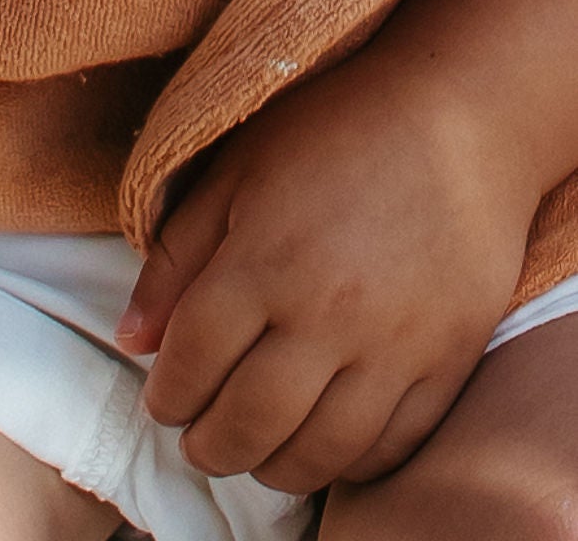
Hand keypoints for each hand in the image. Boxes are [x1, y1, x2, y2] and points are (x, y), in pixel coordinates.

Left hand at [116, 53, 538, 493]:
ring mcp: (394, 348)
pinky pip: (393, 445)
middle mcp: (326, 316)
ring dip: (274, 466)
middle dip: (211, 446)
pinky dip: (350, 464)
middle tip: (198, 442)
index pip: (194, 360)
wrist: (457, 120)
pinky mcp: (448, 363)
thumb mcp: (234, 171)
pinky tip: (324, 446)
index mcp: (263, 262)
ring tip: (254, 451)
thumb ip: (176, 257)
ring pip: (321, 451)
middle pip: (251, 420)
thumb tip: (130, 340)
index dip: (168, 394)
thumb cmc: (332, 130)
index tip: (162, 402)